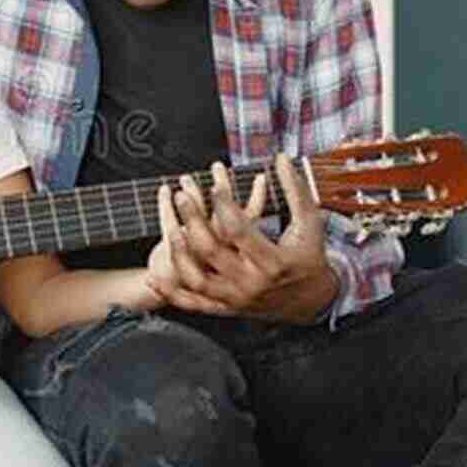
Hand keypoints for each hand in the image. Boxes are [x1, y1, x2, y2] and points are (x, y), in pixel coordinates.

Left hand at [145, 156, 337, 323]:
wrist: (310, 301)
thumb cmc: (308, 257)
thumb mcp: (309, 224)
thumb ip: (295, 191)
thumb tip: (281, 158)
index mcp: (272, 262)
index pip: (239, 230)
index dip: (224, 205)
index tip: (215, 187)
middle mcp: (251, 283)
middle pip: (212, 251)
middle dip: (193, 220)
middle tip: (181, 195)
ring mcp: (235, 298)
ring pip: (196, 280)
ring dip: (179, 253)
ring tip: (171, 228)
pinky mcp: (225, 308)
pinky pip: (192, 304)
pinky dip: (171, 292)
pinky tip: (156, 276)